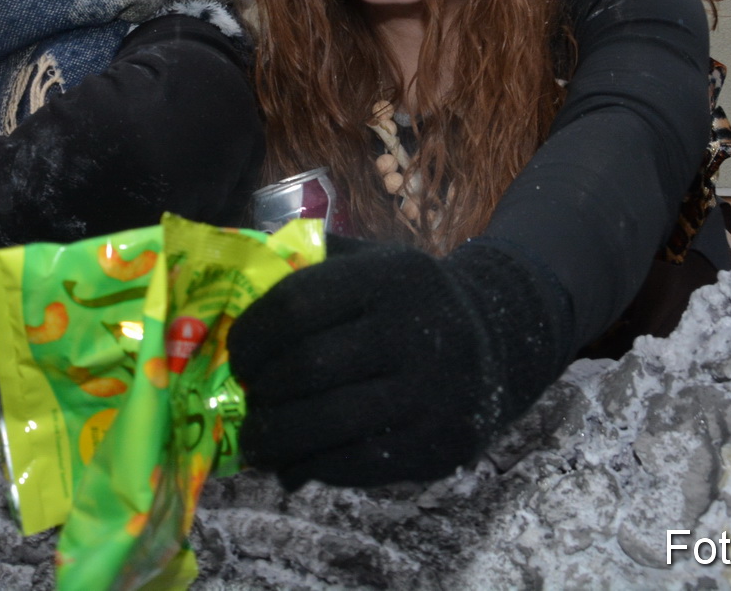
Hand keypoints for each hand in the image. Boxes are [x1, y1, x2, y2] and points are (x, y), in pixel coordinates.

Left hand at [228, 240, 569, 488]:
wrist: (494, 343)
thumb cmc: (409, 304)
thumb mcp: (374, 263)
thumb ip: (313, 268)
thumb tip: (236, 298)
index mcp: (391, 277)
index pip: (297, 304)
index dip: (253, 335)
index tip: (237, 356)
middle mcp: (417, 329)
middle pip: (308, 367)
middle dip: (262, 391)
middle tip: (247, 399)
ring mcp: (433, 391)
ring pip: (328, 422)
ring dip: (276, 437)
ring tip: (256, 441)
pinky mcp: (440, 443)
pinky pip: (358, 463)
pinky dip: (314, 466)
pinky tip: (293, 464)